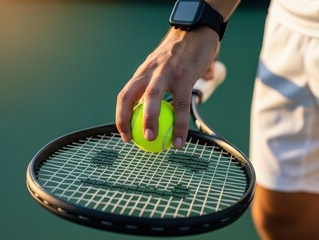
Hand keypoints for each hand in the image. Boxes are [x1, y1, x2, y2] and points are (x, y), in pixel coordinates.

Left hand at [116, 26, 219, 148]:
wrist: (197, 29)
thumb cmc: (182, 53)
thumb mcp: (164, 67)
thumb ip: (160, 85)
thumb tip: (159, 110)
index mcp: (144, 71)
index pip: (125, 95)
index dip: (121, 115)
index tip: (124, 133)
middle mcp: (151, 71)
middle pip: (130, 95)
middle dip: (125, 119)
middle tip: (132, 139)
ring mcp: (166, 71)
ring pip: (152, 98)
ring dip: (150, 121)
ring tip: (153, 140)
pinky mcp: (184, 75)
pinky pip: (181, 104)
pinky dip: (180, 124)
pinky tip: (180, 139)